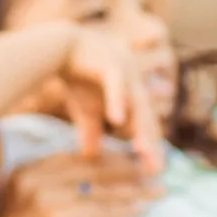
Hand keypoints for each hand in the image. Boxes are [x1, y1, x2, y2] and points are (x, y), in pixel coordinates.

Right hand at [1, 151, 164, 216]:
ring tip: (158, 190)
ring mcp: (42, 197)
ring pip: (101, 189)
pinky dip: (125, 210)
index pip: (75, 158)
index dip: (108, 159)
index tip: (133, 162)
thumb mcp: (32, 216)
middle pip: (90, 168)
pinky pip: (102, 211)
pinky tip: (143, 209)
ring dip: (135, 189)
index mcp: (21, 174)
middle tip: (156, 171)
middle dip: (127, 169)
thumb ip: (54, 193)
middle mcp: (29, 179)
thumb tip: (100, 183)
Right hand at [37, 28, 164, 173]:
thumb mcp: (85, 110)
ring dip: (140, 129)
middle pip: (146, 118)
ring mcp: (126, 70)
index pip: (145, 124)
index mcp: (134, 93)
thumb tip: (91, 156)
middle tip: (156, 169)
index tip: (153, 170)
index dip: (149, 146)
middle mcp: (136, 82)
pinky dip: (117, 102)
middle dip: (151, 144)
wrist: (60, 46)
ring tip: (143, 152)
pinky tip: (117, 121)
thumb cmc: (77, 76)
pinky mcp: (110, 63)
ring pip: (136, 105)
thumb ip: (92, 131)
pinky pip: (116, 86)